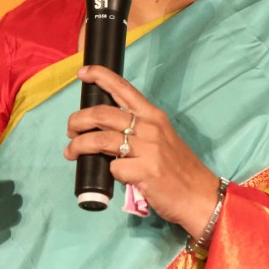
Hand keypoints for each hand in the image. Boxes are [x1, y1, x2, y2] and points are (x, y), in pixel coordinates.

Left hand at [64, 66, 220, 237]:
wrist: (199, 195)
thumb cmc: (178, 168)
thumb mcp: (161, 139)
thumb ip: (137, 130)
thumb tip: (103, 130)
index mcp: (153, 115)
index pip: (124, 88)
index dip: (100, 76)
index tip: (83, 73)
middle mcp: (150, 127)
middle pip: (102, 114)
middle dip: (78, 120)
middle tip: (70, 130)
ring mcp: (148, 149)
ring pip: (100, 140)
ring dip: (79, 145)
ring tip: (71, 152)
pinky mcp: (145, 171)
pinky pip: (113, 168)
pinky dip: (108, 172)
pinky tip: (113, 176)